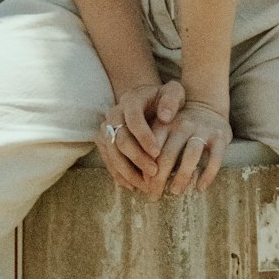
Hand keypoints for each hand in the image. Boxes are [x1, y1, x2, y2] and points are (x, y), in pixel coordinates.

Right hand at [94, 79, 185, 193]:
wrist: (148, 101)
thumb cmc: (164, 99)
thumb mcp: (174, 93)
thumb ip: (172, 100)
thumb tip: (165, 117)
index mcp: (131, 100)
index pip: (134, 120)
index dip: (144, 138)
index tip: (158, 153)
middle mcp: (114, 113)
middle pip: (120, 139)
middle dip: (137, 158)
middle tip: (155, 173)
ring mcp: (106, 127)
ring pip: (111, 153)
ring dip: (127, 171)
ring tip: (145, 185)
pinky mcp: (104, 140)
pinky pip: (108, 160)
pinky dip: (119, 174)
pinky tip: (133, 186)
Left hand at [146, 98, 232, 199]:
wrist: (206, 107)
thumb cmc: (178, 128)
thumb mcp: (163, 130)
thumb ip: (153, 149)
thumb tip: (142, 182)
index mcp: (165, 123)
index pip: (152, 148)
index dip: (147, 169)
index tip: (144, 186)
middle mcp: (183, 124)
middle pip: (169, 154)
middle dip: (160, 178)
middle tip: (155, 196)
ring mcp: (202, 130)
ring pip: (190, 156)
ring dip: (182, 176)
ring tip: (175, 191)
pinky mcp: (220, 137)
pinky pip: (215, 158)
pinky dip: (207, 175)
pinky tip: (200, 187)